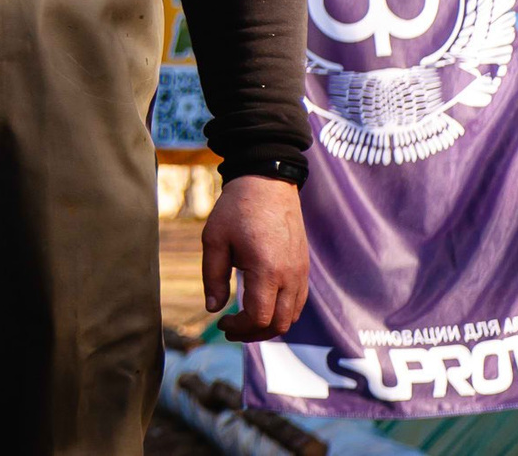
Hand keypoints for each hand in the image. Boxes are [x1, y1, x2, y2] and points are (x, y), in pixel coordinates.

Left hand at [203, 174, 307, 339]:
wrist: (268, 182)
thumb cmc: (237, 209)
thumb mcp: (214, 239)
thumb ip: (213, 277)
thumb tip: (213, 309)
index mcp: (268, 270)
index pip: (259, 318)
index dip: (239, 328)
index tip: (221, 323)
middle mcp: (291, 276)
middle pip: (279, 324)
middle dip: (253, 334)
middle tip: (230, 328)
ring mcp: (301, 273)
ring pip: (291, 316)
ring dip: (269, 325)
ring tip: (244, 320)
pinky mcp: (304, 267)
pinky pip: (298, 302)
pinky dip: (281, 312)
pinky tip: (261, 305)